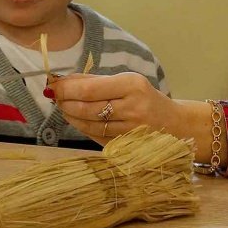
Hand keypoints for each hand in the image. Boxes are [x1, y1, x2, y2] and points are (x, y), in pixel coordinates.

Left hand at [48, 72, 181, 145]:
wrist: (174, 126)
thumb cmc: (146, 99)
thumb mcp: (127, 82)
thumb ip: (95, 81)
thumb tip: (62, 81)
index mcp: (132, 86)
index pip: (90, 89)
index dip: (67, 89)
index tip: (53, 85)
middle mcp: (132, 109)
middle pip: (87, 108)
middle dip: (66, 102)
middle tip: (55, 96)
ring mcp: (128, 131)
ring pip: (88, 124)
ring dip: (70, 115)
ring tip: (64, 107)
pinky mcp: (124, 147)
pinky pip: (95, 136)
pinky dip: (81, 126)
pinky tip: (77, 119)